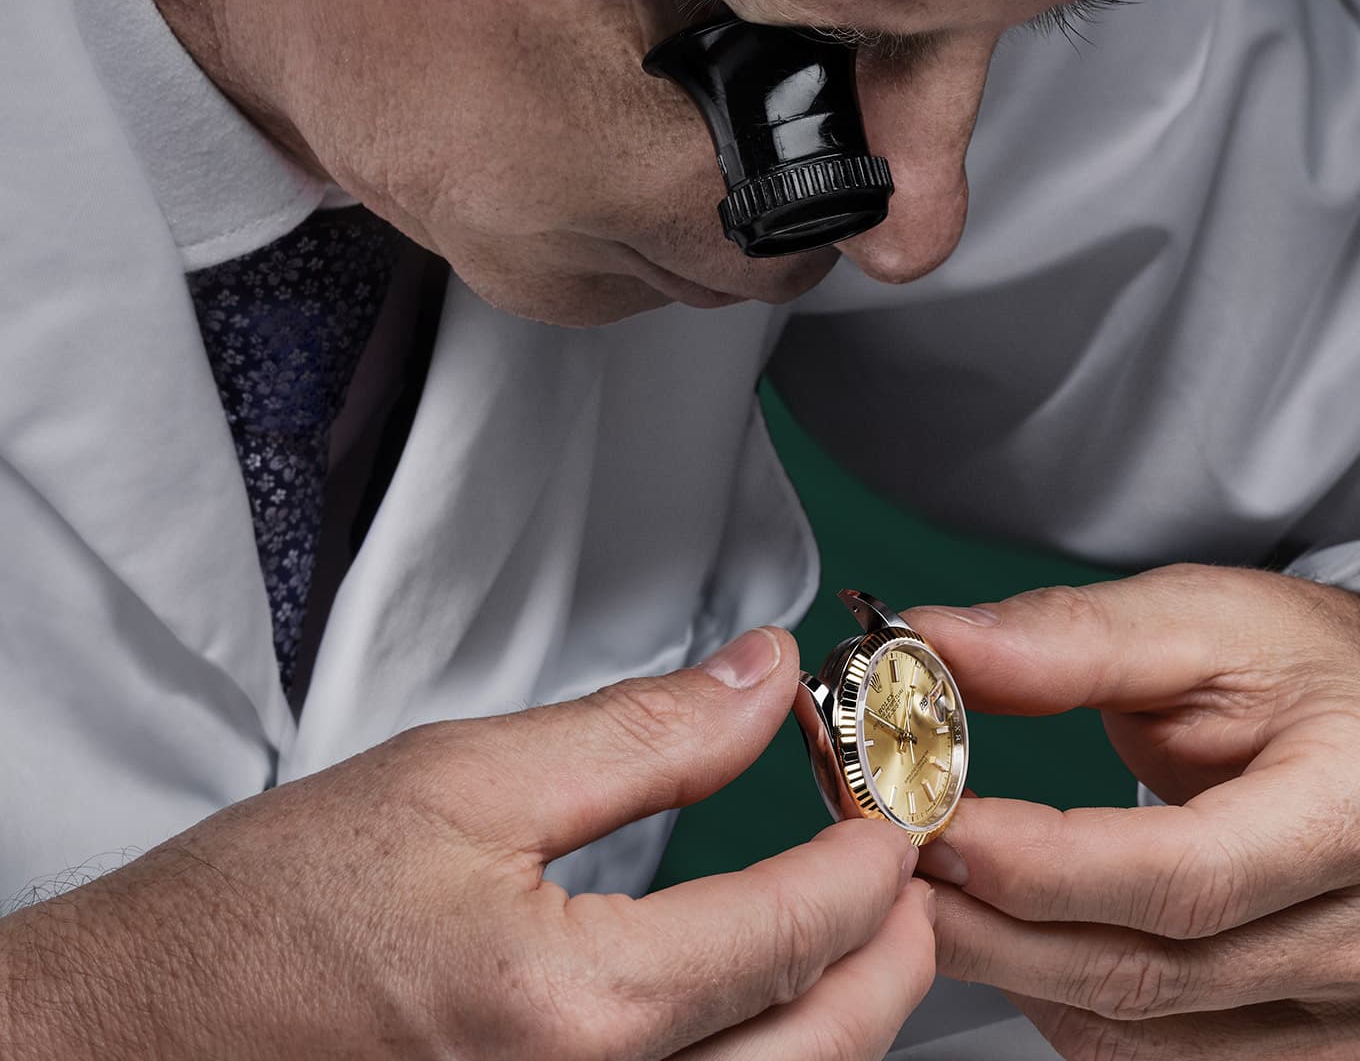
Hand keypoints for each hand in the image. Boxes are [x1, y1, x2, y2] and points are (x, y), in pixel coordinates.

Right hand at [0, 627, 934, 1060]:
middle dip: (893, 946)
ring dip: (847, 1013)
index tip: (890, 801)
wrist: (148, 1032)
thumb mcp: (463, 778)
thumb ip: (639, 732)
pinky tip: (763, 1004)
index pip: (796, 925)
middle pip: (827, 1044)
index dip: (869, 852)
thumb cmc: (274, 913)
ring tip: (849, 922)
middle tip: (899, 863)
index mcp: (577, 1008)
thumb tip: (757, 680)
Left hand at [906, 564, 1359, 1059]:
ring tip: (924, 894)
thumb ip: (1068, 639)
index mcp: (1348, 814)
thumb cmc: (1304, 667)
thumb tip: (935, 643)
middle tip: (888, 864)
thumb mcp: (1201, 620)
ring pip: (1143, 1031)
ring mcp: (1340, 1005)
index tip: (928, 822)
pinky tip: (1007, 939)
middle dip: (990, 923)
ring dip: (1010, 969)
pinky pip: (1165, 1055)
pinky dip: (1063, 1002)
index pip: (1179, 876)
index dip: (1037, 863)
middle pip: (1147, 972)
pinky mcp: (1307, 1037)